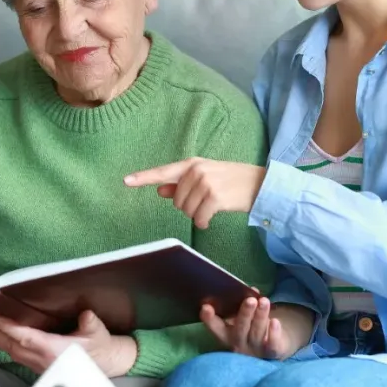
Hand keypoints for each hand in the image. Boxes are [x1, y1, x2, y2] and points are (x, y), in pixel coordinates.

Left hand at [0, 310, 137, 377]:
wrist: (103, 364)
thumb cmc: (99, 347)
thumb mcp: (98, 332)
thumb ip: (91, 323)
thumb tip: (86, 315)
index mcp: (55, 351)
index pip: (27, 339)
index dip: (9, 329)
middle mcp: (42, 360)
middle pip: (11, 347)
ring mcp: (38, 364)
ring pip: (10, 352)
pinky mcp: (36, 365)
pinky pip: (15, 355)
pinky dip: (3, 344)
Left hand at [124, 158, 265, 228]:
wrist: (260, 184)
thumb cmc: (231, 181)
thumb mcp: (206, 177)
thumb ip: (182, 183)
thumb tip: (161, 190)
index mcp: (191, 164)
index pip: (163, 172)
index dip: (143, 178)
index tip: (125, 181)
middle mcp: (196, 171)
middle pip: (176, 201)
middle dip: (188, 206)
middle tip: (207, 200)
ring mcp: (205, 183)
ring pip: (186, 211)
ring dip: (198, 215)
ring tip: (213, 206)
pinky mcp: (214, 197)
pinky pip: (198, 219)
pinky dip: (204, 222)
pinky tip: (213, 217)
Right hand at [201, 295, 313, 360]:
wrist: (273, 347)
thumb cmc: (252, 327)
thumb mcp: (243, 317)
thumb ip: (243, 305)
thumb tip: (251, 289)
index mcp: (227, 335)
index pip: (216, 328)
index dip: (209, 319)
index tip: (205, 307)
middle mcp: (239, 345)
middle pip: (240, 330)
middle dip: (244, 315)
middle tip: (250, 300)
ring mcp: (255, 351)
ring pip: (256, 334)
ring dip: (260, 316)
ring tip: (264, 301)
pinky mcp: (272, 354)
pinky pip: (272, 346)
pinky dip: (274, 334)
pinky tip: (275, 321)